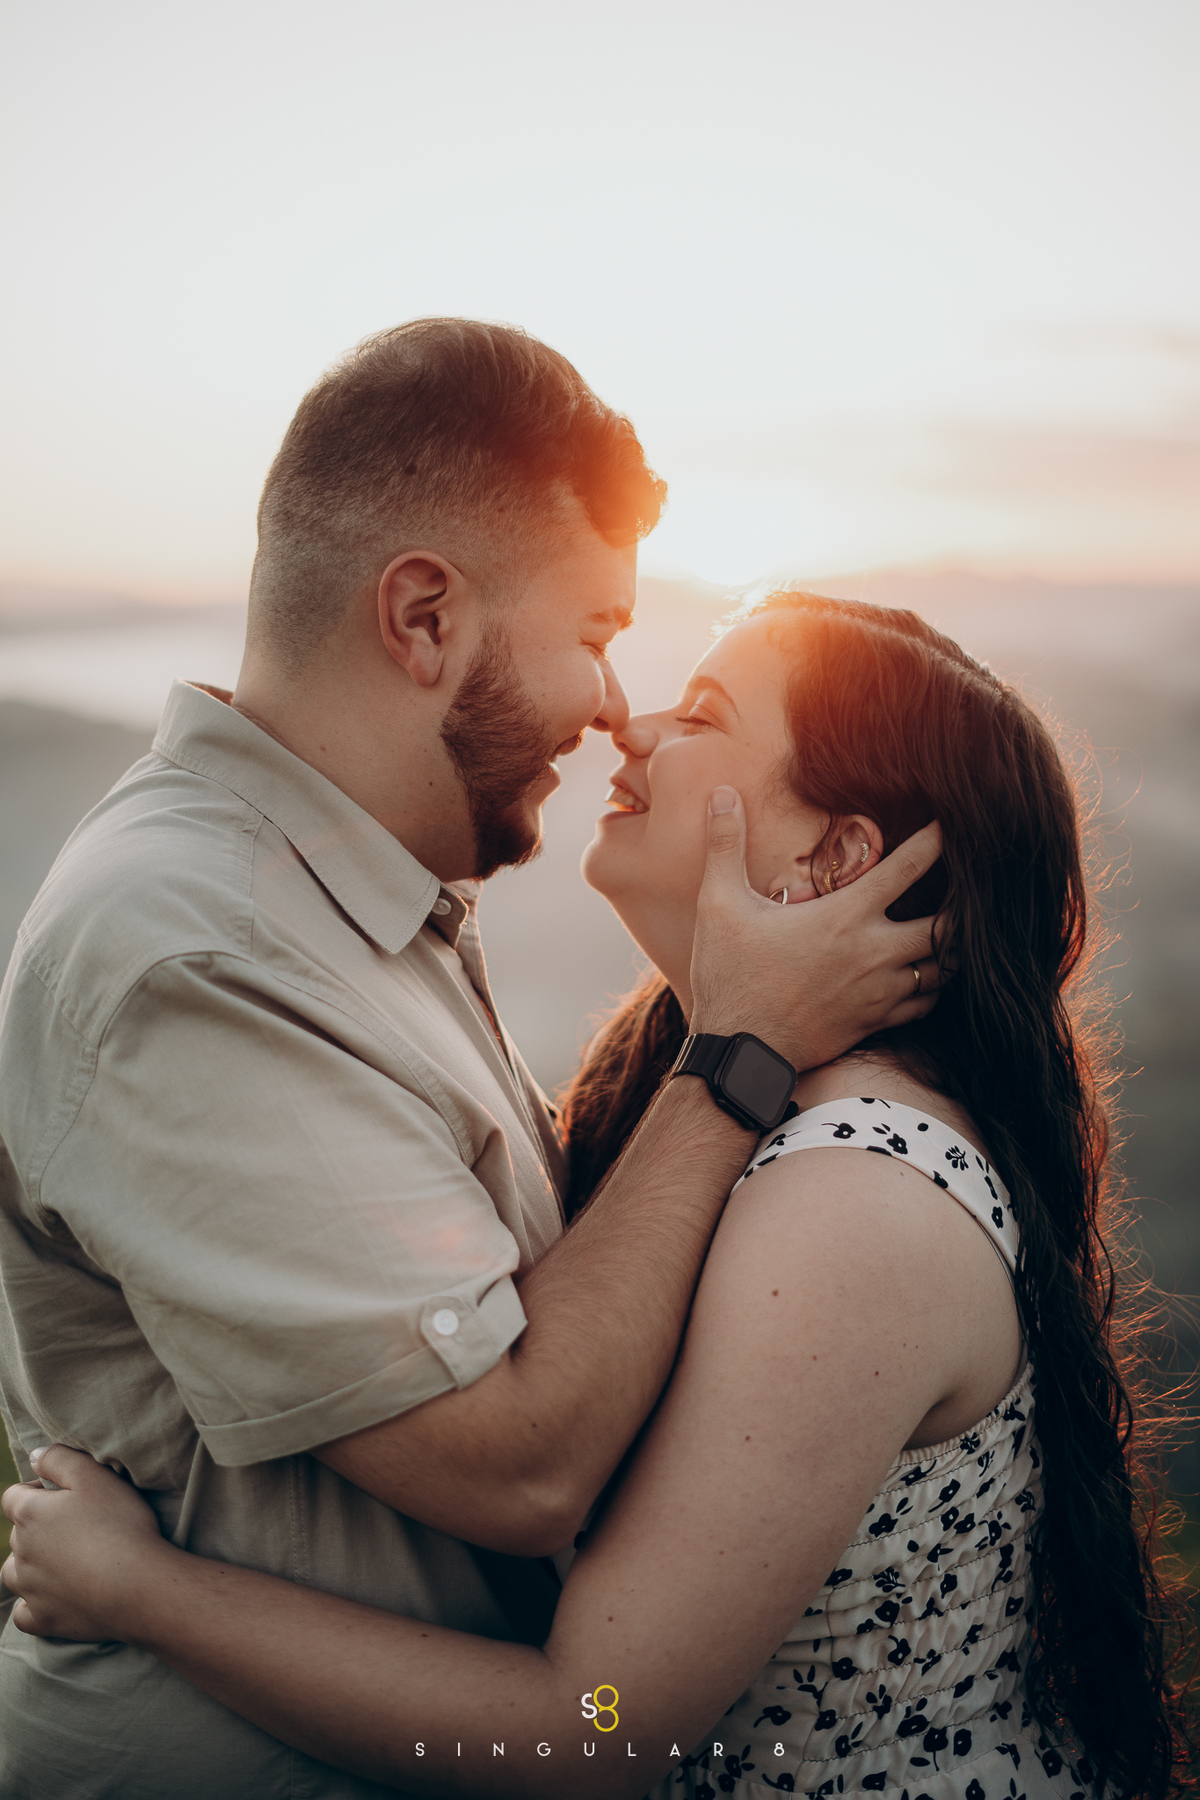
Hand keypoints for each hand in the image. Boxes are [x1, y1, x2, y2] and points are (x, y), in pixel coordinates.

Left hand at [1, 1444, 167, 1642]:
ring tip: (64, 1560)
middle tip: (79, 1525)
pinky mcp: (43, 1619)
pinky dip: (33, 1604)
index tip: (66, 1495)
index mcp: (29, 1515)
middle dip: (40, 1527)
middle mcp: (21, 1553)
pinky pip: (24, 1613)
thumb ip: (59, 1459)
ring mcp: (30, 1589)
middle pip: (18, 1534)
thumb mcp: (94, 1475)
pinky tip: (53, 1597)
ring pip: (14, 1573)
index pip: (13, 1496)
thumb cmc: (119, 1524)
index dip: (37, 1490)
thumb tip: (34, 1456)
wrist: (136, 1586)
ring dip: (31, 1565)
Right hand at [689, 788, 942, 1069]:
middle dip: (964, 902)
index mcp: (845, 916)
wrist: (739, 1052)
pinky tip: (926, 974)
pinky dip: (934, 985)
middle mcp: (874, 952)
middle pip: (947, 924)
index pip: (909, 867)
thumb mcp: (719, 904)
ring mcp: (879, 991)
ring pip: (944, 967)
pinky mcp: (875, 1021)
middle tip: (970, 885)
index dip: (936, 840)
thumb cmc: (729, 975)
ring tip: (954, 929)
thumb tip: (722, 793)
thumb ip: (726, 845)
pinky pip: (926, 1003)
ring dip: (950, 946)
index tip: (950, 823)